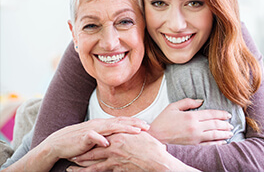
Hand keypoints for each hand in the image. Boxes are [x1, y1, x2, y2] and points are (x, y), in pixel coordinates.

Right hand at [42, 117, 148, 160]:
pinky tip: (108, 143)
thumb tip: (122, 139)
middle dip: (134, 124)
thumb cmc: (80, 142)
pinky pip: (93, 137)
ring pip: (110, 127)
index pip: (122, 121)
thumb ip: (108, 136)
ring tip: (135, 132)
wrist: (59, 143)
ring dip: (123, 129)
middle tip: (147, 126)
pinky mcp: (83, 136)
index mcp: (104, 124)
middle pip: (120, 122)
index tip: (147, 125)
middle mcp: (100, 124)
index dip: (135, 122)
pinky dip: (100, 139)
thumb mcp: (97, 138)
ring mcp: (92, 129)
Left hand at [67, 132, 198, 171]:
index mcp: (119, 135)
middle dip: (81, 152)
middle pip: (93, 149)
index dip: (91, 140)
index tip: (84, 142)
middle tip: (71, 154)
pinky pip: (98, 171)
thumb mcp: (140, 136)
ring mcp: (113, 157)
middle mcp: (113, 145)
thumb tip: (127, 131)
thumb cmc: (152, 148)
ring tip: (70, 167)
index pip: (101, 137)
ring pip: (92, 161)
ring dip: (81, 164)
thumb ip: (130, 132)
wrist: (156, 161)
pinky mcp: (116, 168)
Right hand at [148, 98, 232, 144]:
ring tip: (230, 132)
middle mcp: (195, 127)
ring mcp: (195, 138)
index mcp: (191, 116)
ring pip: (214, 135)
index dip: (221, 114)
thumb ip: (188, 102)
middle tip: (231, 124)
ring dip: (224, 133)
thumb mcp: (173, 106)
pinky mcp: (193, 146)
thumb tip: (200, 101)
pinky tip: (222, 142)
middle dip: (225, 124)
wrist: (156, 136)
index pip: (211, 114)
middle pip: (215, 125)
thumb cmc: (163, 121)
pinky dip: (217, 143)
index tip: (228, 114)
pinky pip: (208, 145)